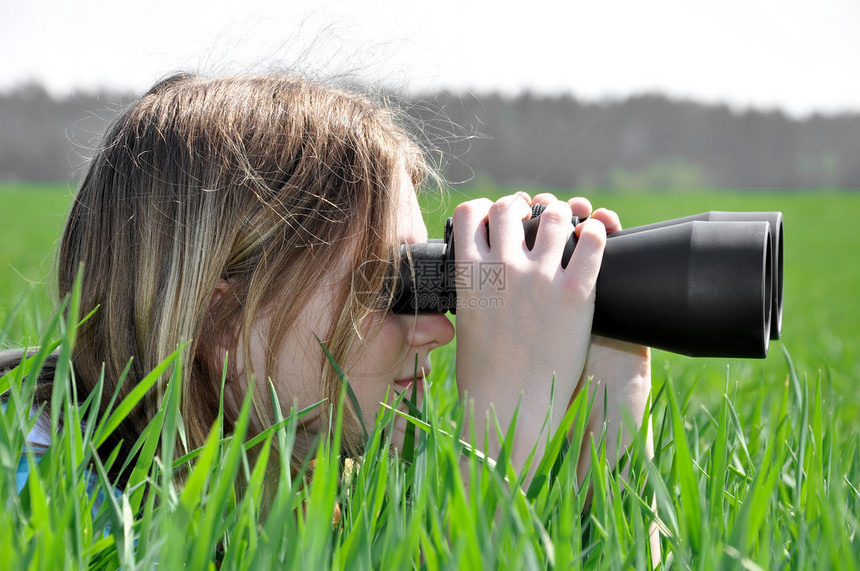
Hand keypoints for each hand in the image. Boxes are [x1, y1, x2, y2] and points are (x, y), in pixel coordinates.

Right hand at [452, 192, 607, 466]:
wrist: (510, 408)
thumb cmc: (483, 378)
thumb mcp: (464, 325)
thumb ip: (472, 293)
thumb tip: (477, 283)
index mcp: (469, 274)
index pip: (469, 213)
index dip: (484, 209)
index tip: (495, 217)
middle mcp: (501, 267)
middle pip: (511, 206)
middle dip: (522, 207)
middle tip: (534, 218)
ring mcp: (538, 278)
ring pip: (554, 215)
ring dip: (560, 215)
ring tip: (567, 227)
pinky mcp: (574, 294)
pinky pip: (591, 242)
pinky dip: (595, 233)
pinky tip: (595, 239)